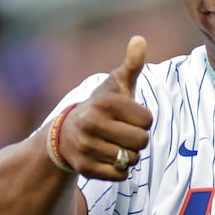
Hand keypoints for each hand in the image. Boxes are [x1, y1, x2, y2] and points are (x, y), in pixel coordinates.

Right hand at [58, 35, 152, 180]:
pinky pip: (120, 175)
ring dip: (128, 155)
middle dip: (137, 139)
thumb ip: (131, 64)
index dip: (143, 120)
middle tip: (123, 133)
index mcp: (104, 103)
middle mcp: (92, 124)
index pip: (147, 120)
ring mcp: (87, 147)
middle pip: (142, 142)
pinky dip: (119, 169)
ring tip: (113, 144)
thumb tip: (139, 39)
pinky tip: (107, 157)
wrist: (66, 134)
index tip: (128, 116)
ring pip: (131, 160)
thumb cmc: (101, 107)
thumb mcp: (115, 85)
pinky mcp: (85, 169)